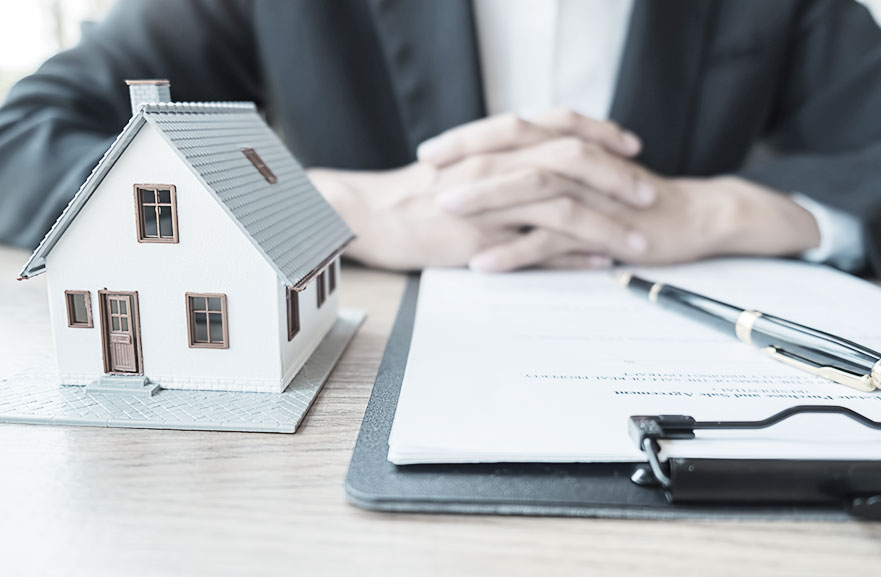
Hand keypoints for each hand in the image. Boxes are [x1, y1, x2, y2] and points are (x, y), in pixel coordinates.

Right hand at [307, 110, 645, 269]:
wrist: (372, 215)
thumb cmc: (415, 191)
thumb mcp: (461, 162)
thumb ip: (501, 158)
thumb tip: (536, 159)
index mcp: (495, 142)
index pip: (559, 124)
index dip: (600, 132)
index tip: (630, 145)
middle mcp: (499, 166)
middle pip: (573, 162)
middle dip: (617, 176)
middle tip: (647, 191)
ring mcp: (493, 204)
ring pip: (563, 207)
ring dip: (607, 222)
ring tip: (638, 238)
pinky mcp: (484, 240)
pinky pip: (539, 248)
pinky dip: (574, 255)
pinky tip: (600, 261)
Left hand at [438, 167, 820, 270]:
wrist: (691, 217)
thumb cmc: (631, 201)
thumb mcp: (585, 180)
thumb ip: (547, 173)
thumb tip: (499, 179)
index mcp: (568, 146)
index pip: (510, 131)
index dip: (468, 139)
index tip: (430, 152)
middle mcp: (577, 162)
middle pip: (515, 150)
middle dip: (467, 160)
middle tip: (426, 175)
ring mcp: (590, 194)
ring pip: (532, 186)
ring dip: (486, 198)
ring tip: (446, 210)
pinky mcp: (603, 227)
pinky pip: (553, 237)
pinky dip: (516, 250)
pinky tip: (485, 263)